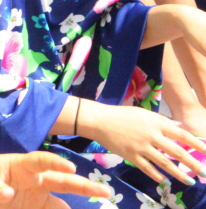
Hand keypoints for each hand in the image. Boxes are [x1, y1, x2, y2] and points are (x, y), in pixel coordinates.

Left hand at [0, 151, 111, 208]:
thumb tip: (7, 194)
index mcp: (23, 165)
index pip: (42, 161)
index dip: (56, 163)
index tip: (70, 167)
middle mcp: (36, 179)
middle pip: (62, 181)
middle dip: (83, 185)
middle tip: (105, 191)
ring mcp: (38, 195)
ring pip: (62, 203)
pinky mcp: (36, 208)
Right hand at [82, 100, 205, 184]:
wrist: (99, 120)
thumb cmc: (122, 115)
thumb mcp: (143, 114)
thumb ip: (160, 121)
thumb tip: (178, 128)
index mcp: (156, 123)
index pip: (182, 135)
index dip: (196, 144)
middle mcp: (151, 135)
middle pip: (177, 152)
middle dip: (193, 164)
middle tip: (203, 172)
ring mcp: (141, 147)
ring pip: (165, 163)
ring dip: (179, 174)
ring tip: (189, 181)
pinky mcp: (131, 156)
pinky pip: (148, 168)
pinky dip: (157, 176)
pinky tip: (164, 181)